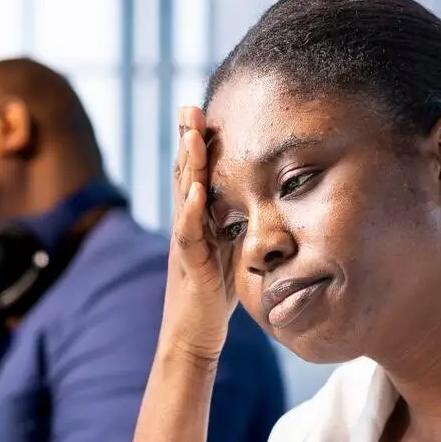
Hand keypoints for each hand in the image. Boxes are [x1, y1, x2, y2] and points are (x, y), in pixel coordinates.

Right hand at [161, 106, 237, 364]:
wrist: (194, 333)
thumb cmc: (214, 293)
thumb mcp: (229, 249)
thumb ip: (235, 223)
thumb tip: (257, 199)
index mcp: (197, 219)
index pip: (196, 173)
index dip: (197, 143)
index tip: (201, 111)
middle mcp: (186, 225)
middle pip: (184, 175)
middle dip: (186, 141)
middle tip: (188, 108)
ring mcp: (185, 244)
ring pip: (183, 198)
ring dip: (187, 166)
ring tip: (191, 136)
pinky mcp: (191, 267)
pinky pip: (188, 236)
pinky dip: (190, 212)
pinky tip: (195, 191)